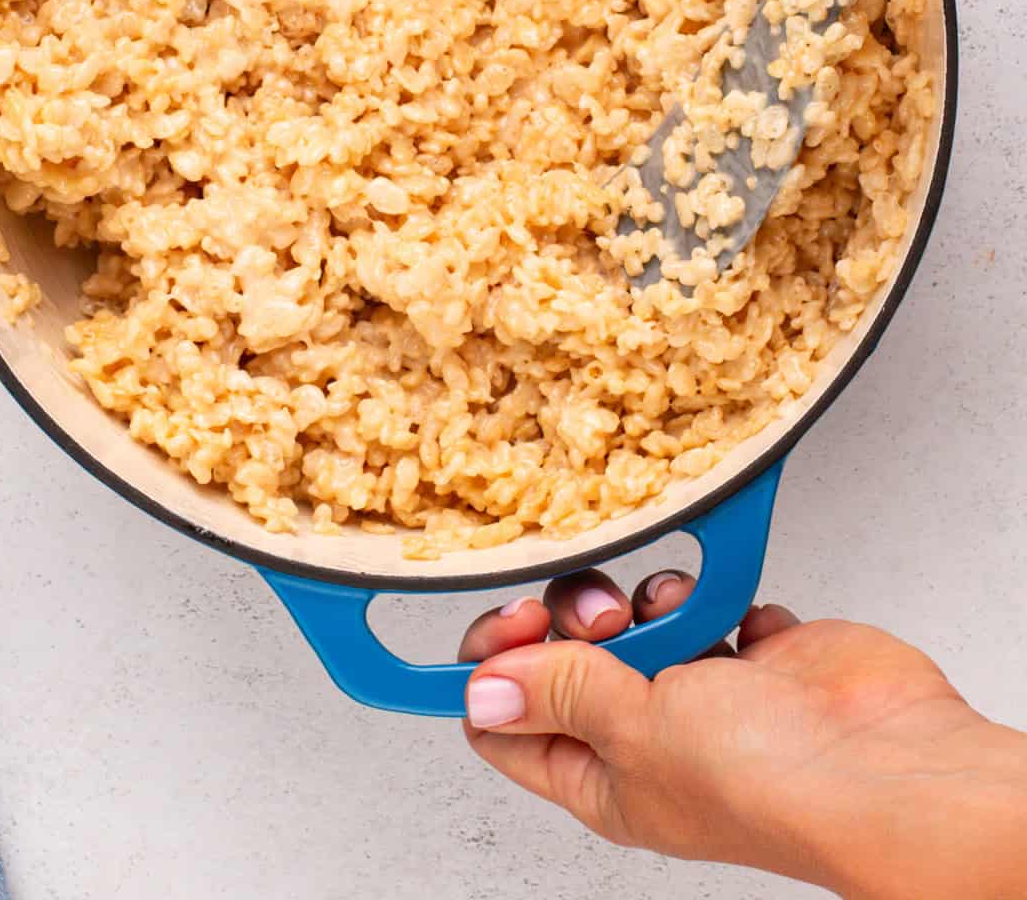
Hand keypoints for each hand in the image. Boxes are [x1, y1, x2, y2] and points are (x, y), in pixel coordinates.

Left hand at [460, 566, 1026, 897]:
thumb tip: (485, 689)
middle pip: (568, 657)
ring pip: (635, 619)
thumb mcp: (635, 731)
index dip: (495, 666)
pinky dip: (709, 591)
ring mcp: (704, 692)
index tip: (509, 617)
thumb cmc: (771, 779)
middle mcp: (648, 738)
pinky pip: (706, 600)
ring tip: (669, 605)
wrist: (887, 762)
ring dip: (643, 598)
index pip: (511, 724)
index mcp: (604, 780)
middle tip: (601, 612)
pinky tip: (730, 608)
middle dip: (572, 616)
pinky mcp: (754, 652)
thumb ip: (560, 694)